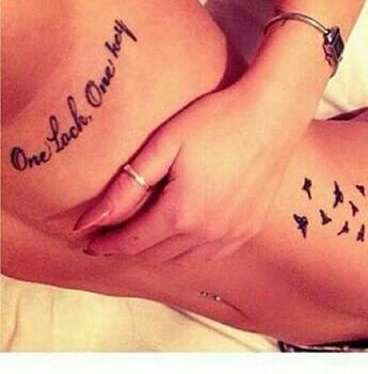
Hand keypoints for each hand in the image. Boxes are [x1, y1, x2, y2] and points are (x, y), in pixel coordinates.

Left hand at [74, 80, 293, 264]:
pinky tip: (183, 236)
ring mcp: (233, 234)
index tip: (90, 241)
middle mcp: (208, 233)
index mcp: (183, 213)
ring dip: (158, 251)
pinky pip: (211, 254)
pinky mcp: (250, 228)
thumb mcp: (165, 145)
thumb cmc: (217, 121)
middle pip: (156, 254)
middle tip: (112, 237)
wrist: (273, 114)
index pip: (133, 241)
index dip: (108, 243)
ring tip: (143, 236)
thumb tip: (89, 222)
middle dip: (129, 248)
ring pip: (183, 258)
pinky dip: (189, 251)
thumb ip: (127, 186)